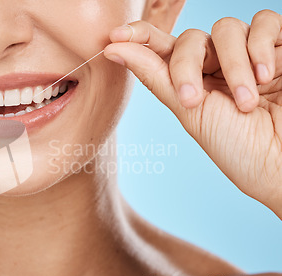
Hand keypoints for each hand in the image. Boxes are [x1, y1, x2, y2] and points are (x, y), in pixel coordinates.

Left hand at [104, 10, 281, 216]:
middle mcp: (218, 66)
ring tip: (245, 102)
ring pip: (225, 28)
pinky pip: (265, 22)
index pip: (163, 49)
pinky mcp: (281, 49)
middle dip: (186, 66)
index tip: (114, 38)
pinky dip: (260, 46)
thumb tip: (113, 49)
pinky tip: (266, 77)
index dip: (139, 36)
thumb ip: (156, 76)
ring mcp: (249, 56)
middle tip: (193, 100)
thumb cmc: (239, 149)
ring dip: (232, 64)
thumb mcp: (190, 112)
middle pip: (190, 39)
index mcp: (193, 83)